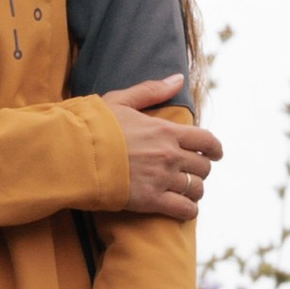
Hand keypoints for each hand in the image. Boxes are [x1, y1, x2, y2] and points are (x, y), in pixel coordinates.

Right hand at [102, 84, 222, 219]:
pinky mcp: (151, 200)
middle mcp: (170, 155)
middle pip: (203, 167)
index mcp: (166, 130)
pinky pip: (184, 209)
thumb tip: (179, 78)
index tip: (216, 155)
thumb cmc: (94, 126)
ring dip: (195, 190)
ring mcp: (162, 178)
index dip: (215, 149)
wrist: (73, 154)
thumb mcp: (121, 100)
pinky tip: (184, 209)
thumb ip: (152, 90)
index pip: (206, 140)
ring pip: (196, 188)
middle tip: (193, 172)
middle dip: (201, 170)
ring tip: (187, 191)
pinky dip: (188, 210)